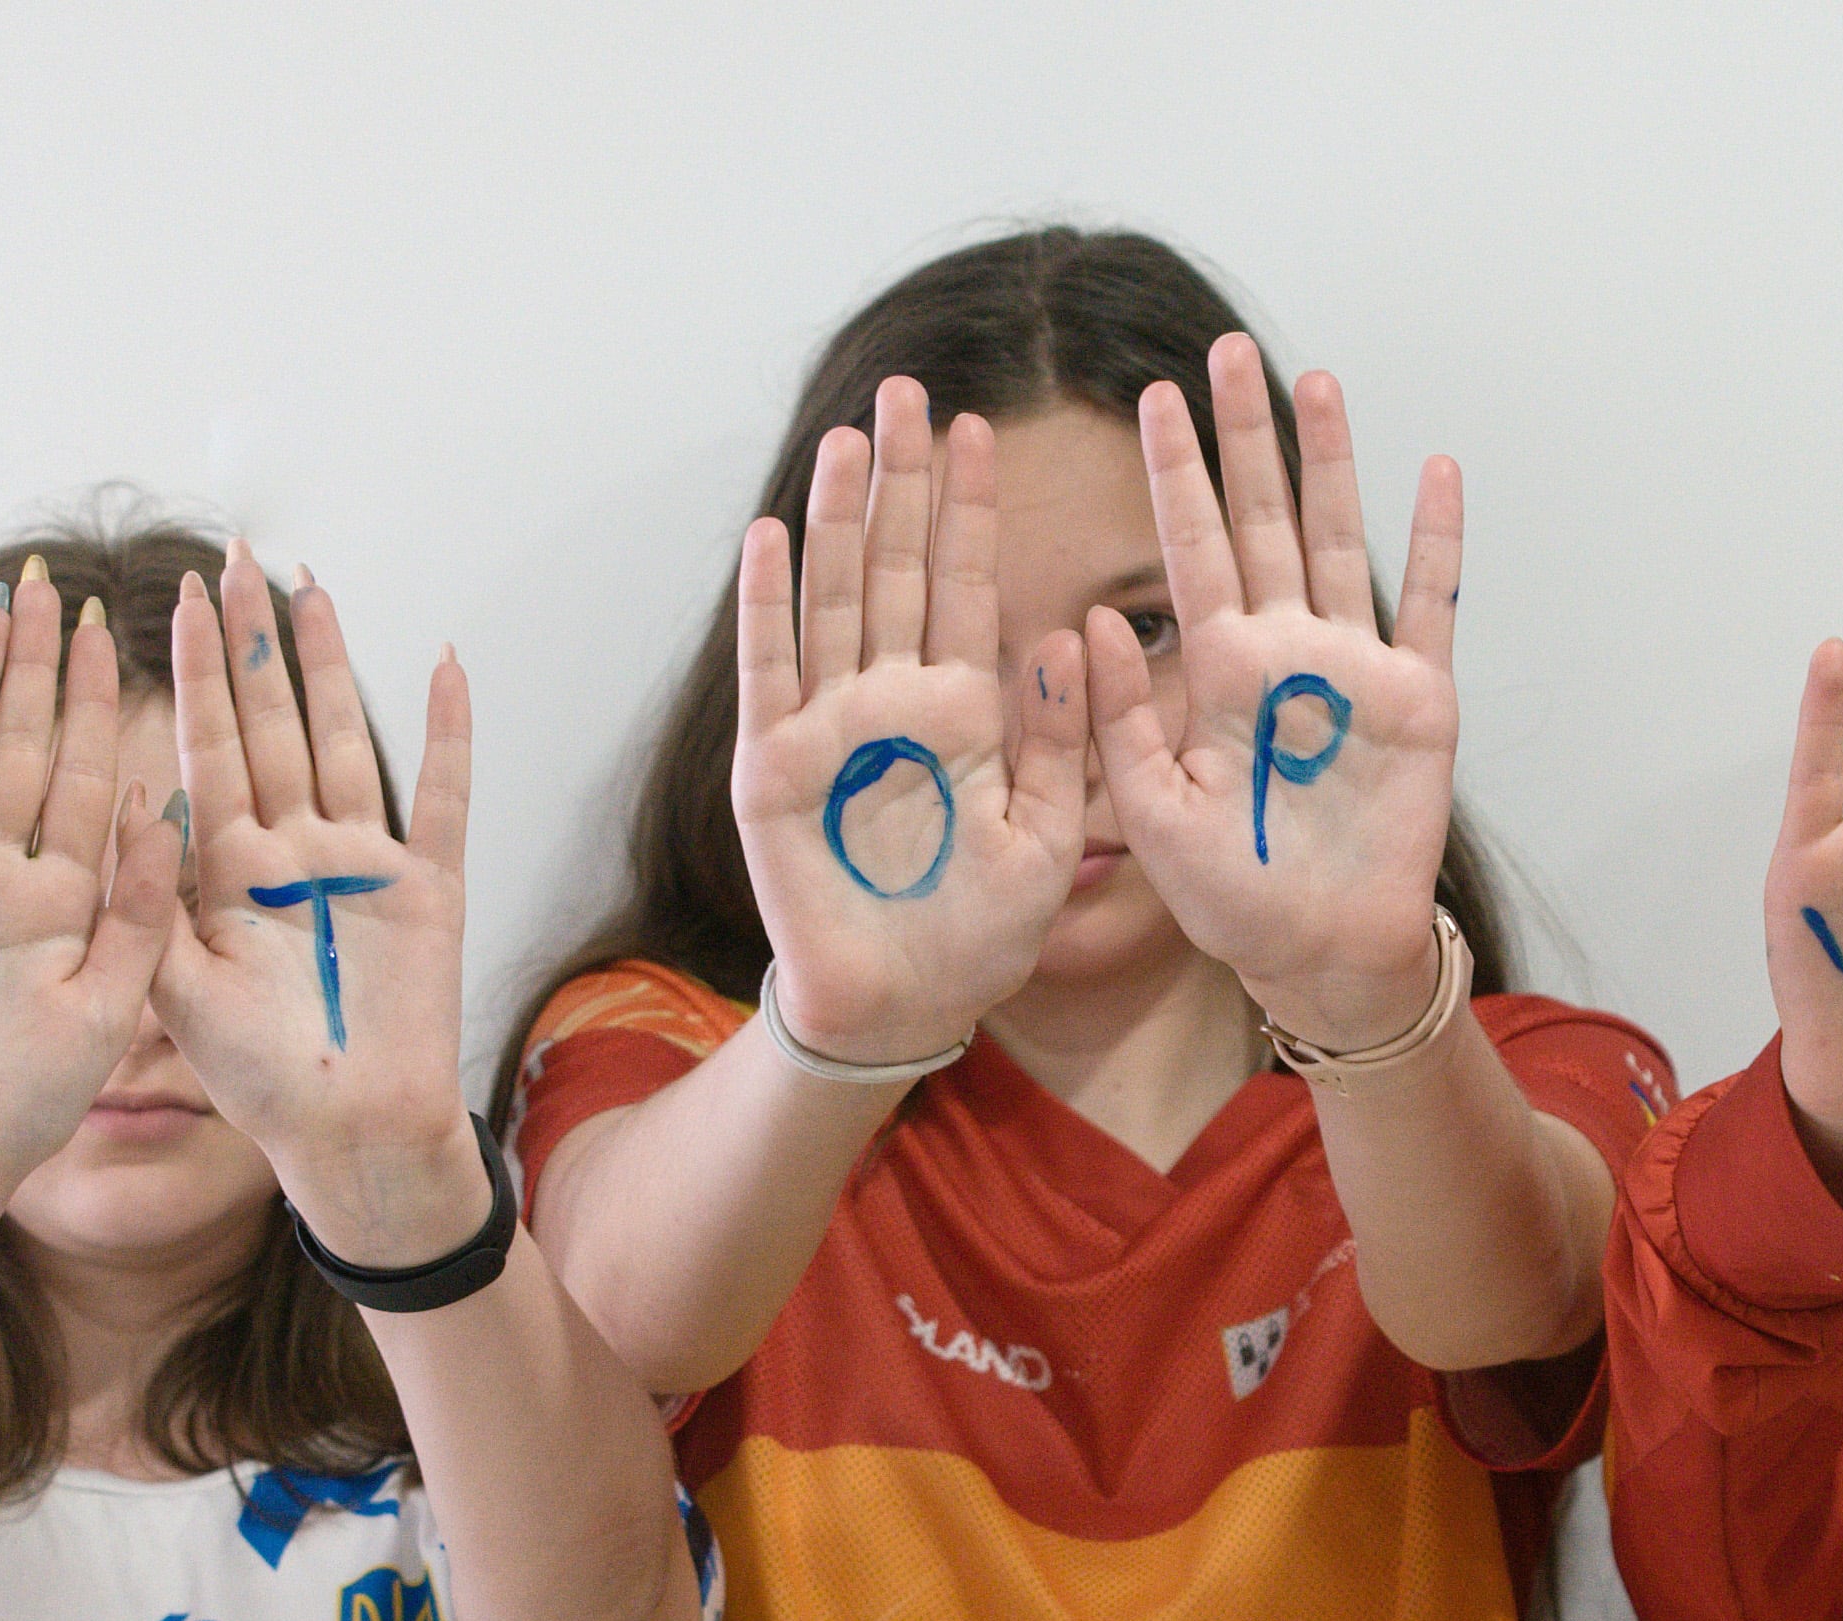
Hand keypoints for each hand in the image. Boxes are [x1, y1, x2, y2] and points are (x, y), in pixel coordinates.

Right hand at [0, 567, 176, 1217]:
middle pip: (29, 751)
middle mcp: (3, 878)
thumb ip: (141, 907)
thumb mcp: (112, 1004)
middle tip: (57, 584)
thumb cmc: (26, 1103)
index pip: (95, 781)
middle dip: (43, 669)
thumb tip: (172, 802)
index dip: (108, 705)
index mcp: (69, 901)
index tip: (123, 630)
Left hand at [148, 547, 484, 1262]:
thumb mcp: (170, 994)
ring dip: (329, 664)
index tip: (177, 599)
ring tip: (312, 588)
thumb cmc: (260, 1082)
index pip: (204, 748)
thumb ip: (148, 900)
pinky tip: (443, 664)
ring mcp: (361, 865)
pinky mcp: (429, 889)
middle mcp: (291, 852)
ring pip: (342, 739)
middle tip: (236, 559)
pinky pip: (440, 794)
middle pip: (269, 724)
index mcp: (226, 873)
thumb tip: (130, 796)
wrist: (349, 1135)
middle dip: (252, 641)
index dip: (193, 672)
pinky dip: (446, 731)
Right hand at [729, 378, 1085, 1064]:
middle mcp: (892, 700)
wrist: (903, 1007)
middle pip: (894, 569)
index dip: (968, 510)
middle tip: (909, 392)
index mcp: (963, 711)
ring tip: (850, 440)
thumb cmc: (979, 932)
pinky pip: (770, 670)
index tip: (980, 429)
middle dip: (902, 483)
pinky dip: (769, 605)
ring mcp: (828, 725)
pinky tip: (772, 533)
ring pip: (833, 599)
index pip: (965, 586)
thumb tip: (1073, 631)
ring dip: (838, 519)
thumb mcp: (1048, 836)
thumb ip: (1061, 739)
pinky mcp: (773, 765)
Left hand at [1088, 338, 1462, 1048]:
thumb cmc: (1232, 896)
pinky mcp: (1418, 699)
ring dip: (1332, 461)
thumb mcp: (1152, 815)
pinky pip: (1432, 604)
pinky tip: (1438, 468)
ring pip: (1341, 539)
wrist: (1321, 952)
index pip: (1189, 548)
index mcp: (1216, 671)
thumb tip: (1093, 621)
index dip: (1173, 473)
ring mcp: (1354, 668)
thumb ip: (1122, 722)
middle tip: (1228, 349)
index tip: (1155, 395)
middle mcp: (1284, 650)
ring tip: (1319, 381)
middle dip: (1246, 436)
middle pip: (1264, 519)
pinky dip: (1438, 539)